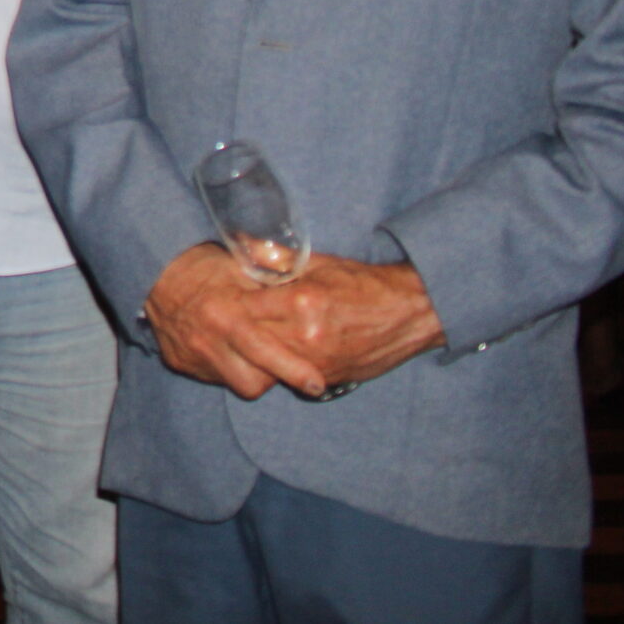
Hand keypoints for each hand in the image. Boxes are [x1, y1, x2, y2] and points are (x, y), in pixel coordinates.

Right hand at [142, 242, 330, 399]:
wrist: (152, 272)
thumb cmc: (206, 266)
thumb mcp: (241, 265)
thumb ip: (274, 280)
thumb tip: (312, 291)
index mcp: (229, 309)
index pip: (268, 344)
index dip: (296, 366)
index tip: (319, 379)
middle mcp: (211, 336)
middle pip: (256, 377)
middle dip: (287, 380)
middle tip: (314, 383)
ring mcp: (195, 353)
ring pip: (241, 383)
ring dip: (260, 375)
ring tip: (269, 360)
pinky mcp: (181, 363)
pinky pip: (216, 378)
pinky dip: (231, 369)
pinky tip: (236, 353)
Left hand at [236, 253, 444, 387]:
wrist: (409, 314)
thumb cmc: (363, 283)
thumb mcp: (320, 263)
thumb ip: (278, 258)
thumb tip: (242, 246)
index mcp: (302, 302)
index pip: (246, 307)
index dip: (228, 303)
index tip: (214, 298)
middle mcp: (307, 336)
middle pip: (251, 339)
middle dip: (233, 331)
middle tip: (216, 323)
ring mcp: (317, 361)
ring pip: (265, 362)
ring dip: (249, 352)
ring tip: (236, 340)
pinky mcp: (328, 378)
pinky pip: (288, 374)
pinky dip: (274, 364)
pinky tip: (265, 353)